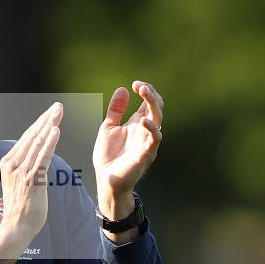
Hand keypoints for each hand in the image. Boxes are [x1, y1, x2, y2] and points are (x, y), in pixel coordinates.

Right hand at [0, 102, 62, 263]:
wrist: (16, 226)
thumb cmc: (21, 206)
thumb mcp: (19, 181)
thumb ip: (26, 165)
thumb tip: (37, 153)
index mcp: (8, 162)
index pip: (27, 137)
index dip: (40, 122)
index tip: (51, 112)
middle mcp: (12, 164)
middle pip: (32, 136)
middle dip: (46, 119)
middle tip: (58, 107)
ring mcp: (21, 171)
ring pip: (37, 143)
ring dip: (49, 125)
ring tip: (58, 113)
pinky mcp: (30, 179)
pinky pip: (42, 157)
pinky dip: (49, 143)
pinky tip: (55, 131)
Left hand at [93, 80, 162, 222]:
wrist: (106, 179)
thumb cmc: (108, 155)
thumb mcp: (108, 127)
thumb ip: (115, 110)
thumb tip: (123, 89)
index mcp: (137, 123)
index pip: (148, 103)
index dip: (145, 91)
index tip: (135, 84)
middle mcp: (145, 131)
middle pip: (156, 108)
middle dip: (151, 94)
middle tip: (140, 86)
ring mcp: (147, 142)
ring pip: (158, 120)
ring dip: (153, 104)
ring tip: (144, 92)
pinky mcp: (146, 154)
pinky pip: (154, 140)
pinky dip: (152, 129)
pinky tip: (144, 120)